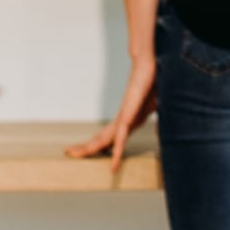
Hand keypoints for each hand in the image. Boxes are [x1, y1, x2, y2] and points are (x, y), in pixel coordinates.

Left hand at [64, 55, 156, 170]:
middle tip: (68, 152)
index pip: (107, 136)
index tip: (87, 152)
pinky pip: (121, 138)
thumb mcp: (154, 106)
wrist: (150, 64)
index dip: (96, 145)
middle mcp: (122, 121)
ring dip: (88, 148)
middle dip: (84, 147)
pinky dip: (117, 152)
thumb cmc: (152, 84)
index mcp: (126, 120)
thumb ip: (154, 118)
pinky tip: (114, 165)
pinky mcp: (129, 116)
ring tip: (73, 154)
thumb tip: (162, 131)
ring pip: (104, 139)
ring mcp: (125, 118)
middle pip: (100, 138)